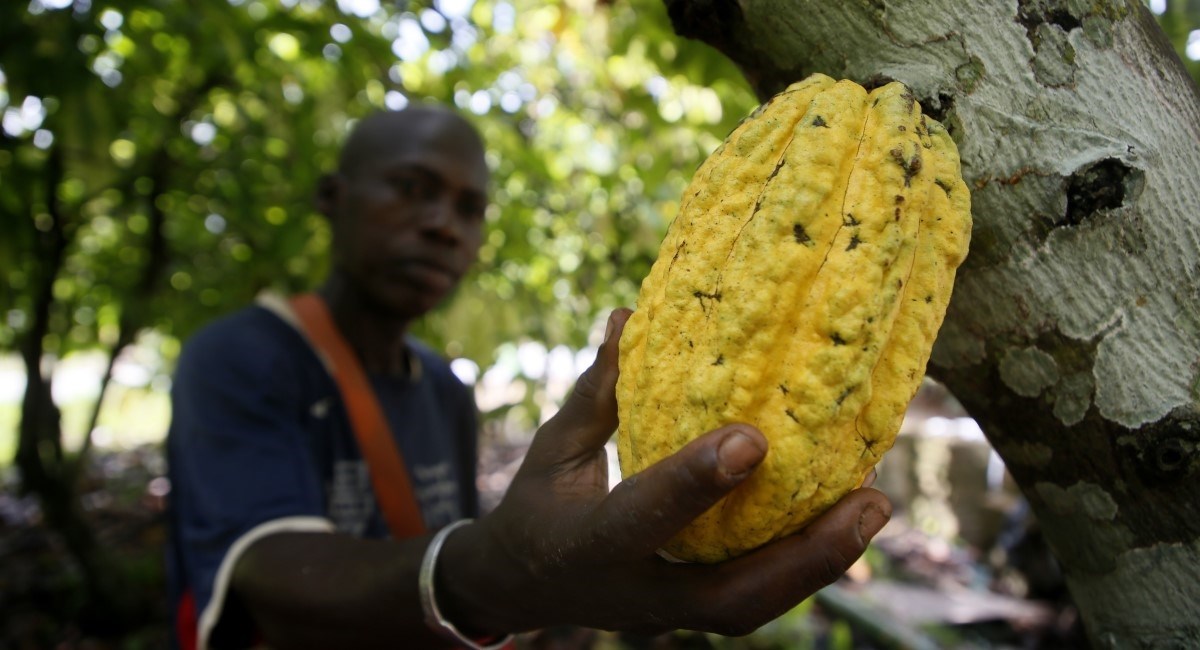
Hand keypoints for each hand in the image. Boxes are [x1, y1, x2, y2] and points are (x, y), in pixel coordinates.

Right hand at [440, 308, 891, 636]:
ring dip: (819, 564)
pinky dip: (802, 563)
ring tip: (874, 506)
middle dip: (805, 557)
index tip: (753, 438)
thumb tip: (629, 316)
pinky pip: (754, 596)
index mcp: (589, 544)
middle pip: (730, 600)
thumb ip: (596, 393)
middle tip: (871, 502)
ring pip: (754, 608)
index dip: (694, 483)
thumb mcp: (554, 449)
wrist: (522, 585)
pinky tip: (845, 517)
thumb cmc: (538, 505)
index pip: (643, 517)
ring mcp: (668, 613)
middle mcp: (636, 593)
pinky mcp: (692, 612)